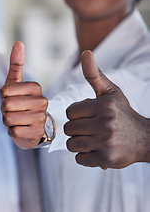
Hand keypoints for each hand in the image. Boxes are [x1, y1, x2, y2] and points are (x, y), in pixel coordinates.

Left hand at [0, 41, 47, 149]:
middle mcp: (42, 102)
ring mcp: (40, 119)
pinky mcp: (36, 134)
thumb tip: (18, 43)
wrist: (33, 128)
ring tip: (17, 119)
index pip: (5, 90)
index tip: (12, 97)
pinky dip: (12, 131)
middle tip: (13, 110)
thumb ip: (16, 64)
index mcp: (36, 88)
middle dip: (4, 109)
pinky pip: (12, 132)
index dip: (3, 96)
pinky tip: (21, 129)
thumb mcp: (16, 83)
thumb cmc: (20, 102)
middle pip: (6, 105)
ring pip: (8, 119)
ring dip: (7, 121)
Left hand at [64, 50, 149, 168]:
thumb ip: (93, 75)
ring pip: (72, 144)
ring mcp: (105, 142)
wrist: (145, 139)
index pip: (70, 112)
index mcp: (103, 106)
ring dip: (79, 143)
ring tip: (93, 139)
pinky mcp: (106, 159)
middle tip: (91, 129)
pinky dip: (86, 157)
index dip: (76, 115)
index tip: (89, 116)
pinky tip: (97, 150)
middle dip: (77, 129)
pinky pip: (80, 159)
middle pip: (69, 129)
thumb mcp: (110, 92)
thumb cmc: (122, 113)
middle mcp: (105, 124)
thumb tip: (85, 52)